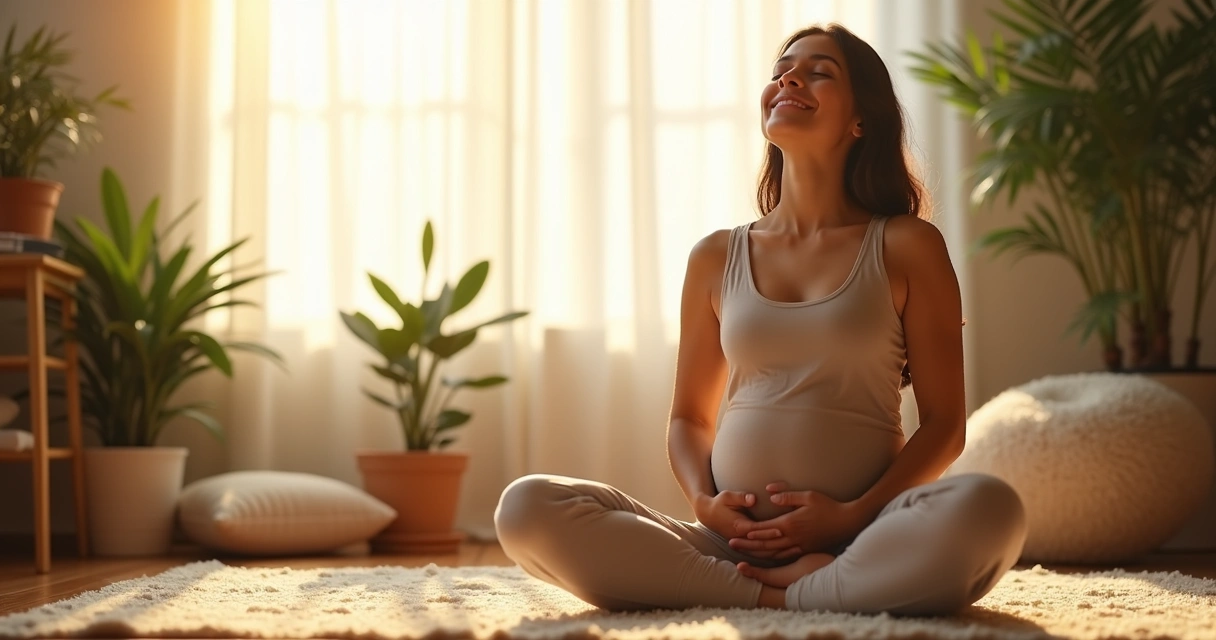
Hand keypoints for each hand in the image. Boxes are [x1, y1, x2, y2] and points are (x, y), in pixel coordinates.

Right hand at [695, 490, 801, 558]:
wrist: (709, 515)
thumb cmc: (719, 503)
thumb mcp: (727, 496)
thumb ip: (741, 497)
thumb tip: (753, 499)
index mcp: (738, 526)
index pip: (756, 530)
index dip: (768, 530)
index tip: (781, 529)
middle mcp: (742, 537)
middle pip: (763, 545)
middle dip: (779, 544)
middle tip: (795, 542)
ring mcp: (744, 543)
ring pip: (764, 552)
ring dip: (780, 552)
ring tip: (797, 550)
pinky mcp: (747, 544)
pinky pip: (763, 553)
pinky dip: (775, 554)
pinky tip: (788, 553)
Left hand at [728, 482, 863, 557]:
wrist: (847, 522)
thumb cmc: (828, 506)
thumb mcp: (808, 495)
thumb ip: (787, 496)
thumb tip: (770, 494)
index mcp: (790, 523)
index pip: (765, 528)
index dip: (749, 531)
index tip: (735, 531)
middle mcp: (792, 537)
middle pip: (765, 543)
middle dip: (747, 544)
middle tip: (731, 544)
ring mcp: (799, 546)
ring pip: (773, 552)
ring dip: (757, 553)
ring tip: (743, 552)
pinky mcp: (805, 550)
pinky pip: (785, 556)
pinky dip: (772, 557)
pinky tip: (765, 557)